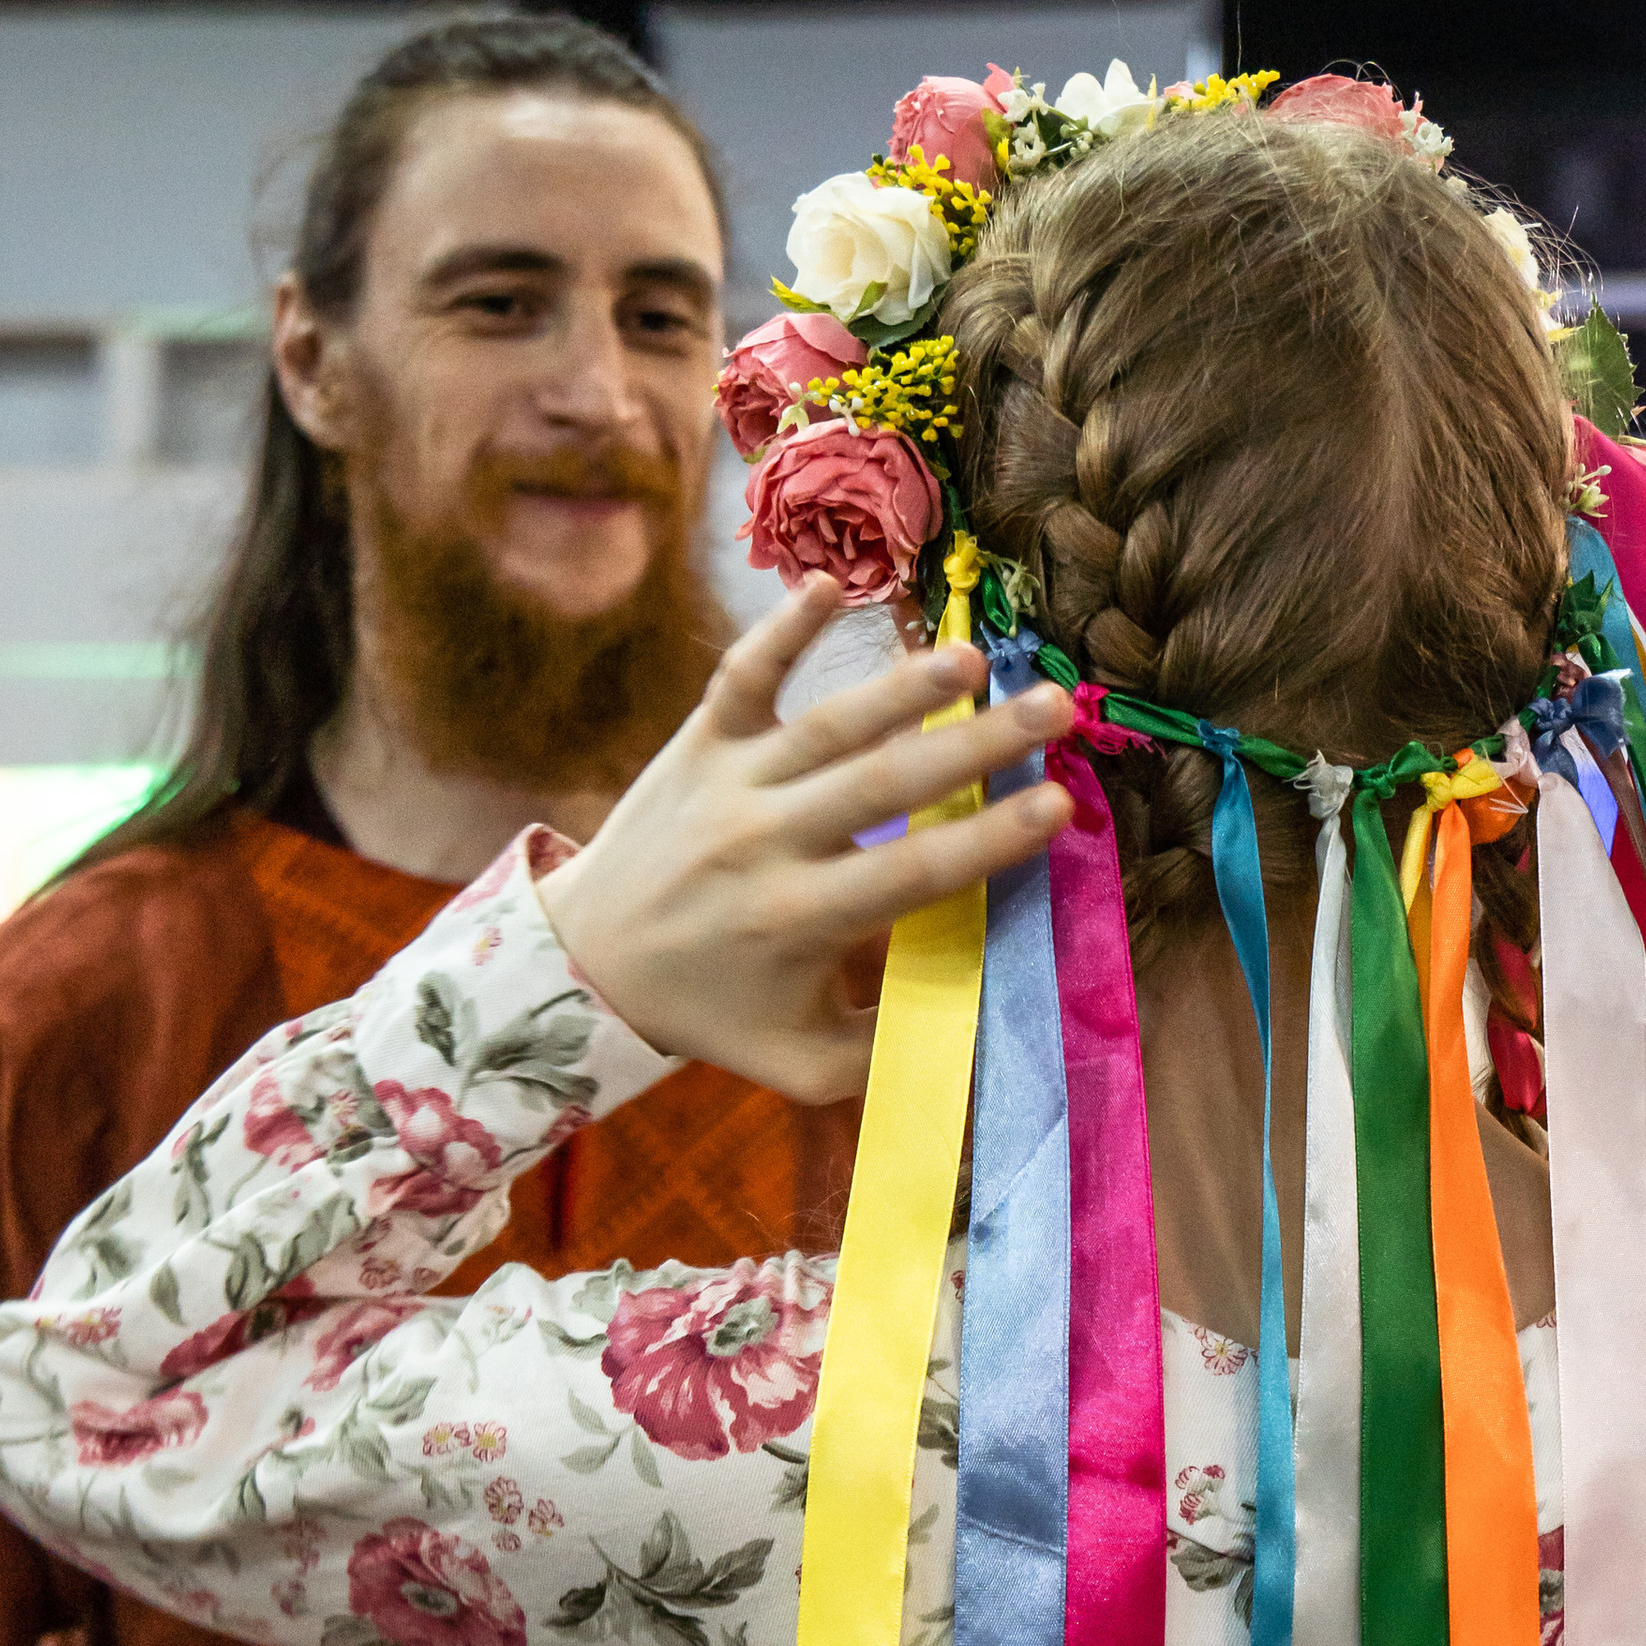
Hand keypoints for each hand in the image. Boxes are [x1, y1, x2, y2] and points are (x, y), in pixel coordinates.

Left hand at [538, 578, 1072, 1102]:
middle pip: (883, 783)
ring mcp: (732, 781)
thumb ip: (884, 1053)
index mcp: (800, 917)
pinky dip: (782, 628)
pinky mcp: (700, 741)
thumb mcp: (797, 1062)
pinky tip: (831, 583)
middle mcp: (767, 841)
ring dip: (902, 685)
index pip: (912, 871)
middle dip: (975, 745)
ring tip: (972, 658)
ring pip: (827, 723)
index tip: (1060, 808)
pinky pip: (743, 675)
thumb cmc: (713, 1013)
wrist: (586, 962)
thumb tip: (985, 1043)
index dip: (989, 840)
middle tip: (1053, 708)